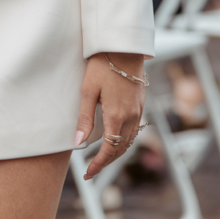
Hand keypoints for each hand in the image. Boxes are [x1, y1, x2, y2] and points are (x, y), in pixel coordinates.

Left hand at [74, 52, 145, 179]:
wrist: (124, 46)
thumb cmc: (103, 64)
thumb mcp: (88, 90)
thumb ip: (84, 118)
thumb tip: (78, 144)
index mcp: (117, 116)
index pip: (109, 150)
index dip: (98, 165)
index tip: (88, 174)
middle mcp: (131, 117)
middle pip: (121, 149)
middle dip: (107, 162)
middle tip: (92, 170)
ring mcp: (138, 110)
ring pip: (129, 141)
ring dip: (117, 152)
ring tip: (102, 157)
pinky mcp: (141, 103)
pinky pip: (135, 130)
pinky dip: (125, 140)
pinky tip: (116, 138)